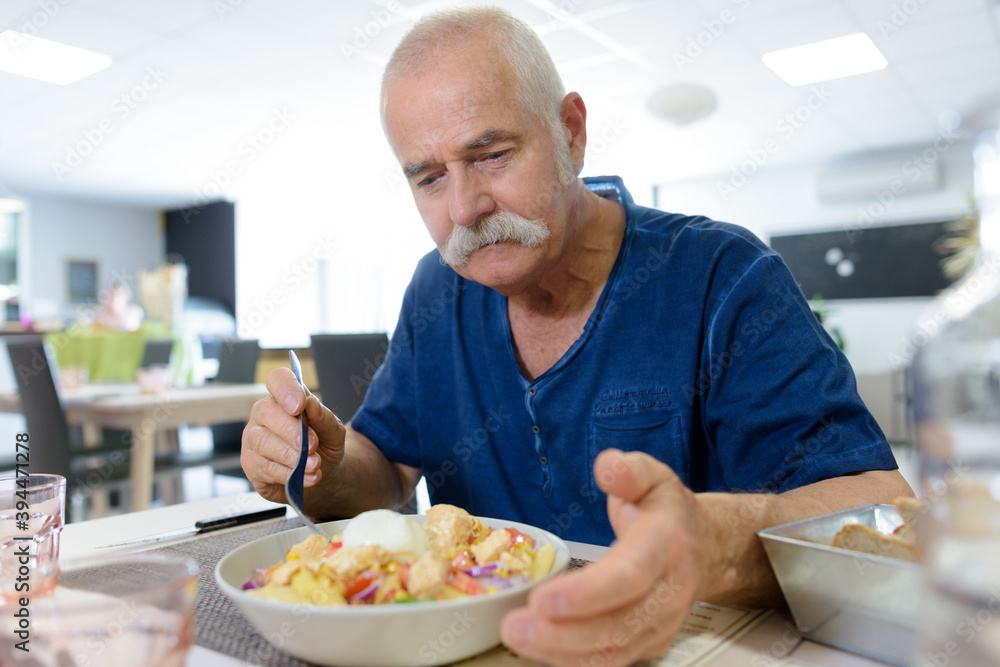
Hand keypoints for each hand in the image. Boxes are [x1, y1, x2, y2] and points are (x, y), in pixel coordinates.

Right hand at [241, 367, 346, 503]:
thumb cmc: (323, 445)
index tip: (299, 405)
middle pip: (266, 412)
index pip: (277, 380)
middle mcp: (263, 414)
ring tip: (314, 465)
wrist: (319, 473)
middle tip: (312, 446)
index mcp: (284, 398)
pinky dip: (287, 474)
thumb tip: (312, 404)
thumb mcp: (334, 432)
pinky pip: (264, 467)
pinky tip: (304, 477)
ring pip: (262, 442)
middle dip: (292, 431)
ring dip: (291, 456)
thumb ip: (326, 418)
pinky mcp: (251, 464)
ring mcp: (252, 438)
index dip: (286, 389)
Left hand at [500, 450, 706, 666]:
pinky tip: (541, 651)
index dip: (586, 594)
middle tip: (515, 628)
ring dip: (562, 652)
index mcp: (666, 545)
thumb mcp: (653, 477)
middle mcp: (668, 591)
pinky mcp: (649, 642)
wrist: (706, 548)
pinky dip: (574, 661)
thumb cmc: (669, 513)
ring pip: (613, 650)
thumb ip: (629, 470)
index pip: (628, 576)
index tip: (542, 599)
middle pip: (617, 623)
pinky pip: (612, 659)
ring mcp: (661, 622)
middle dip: (562, 633)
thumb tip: (608, 466)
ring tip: (519, 639)